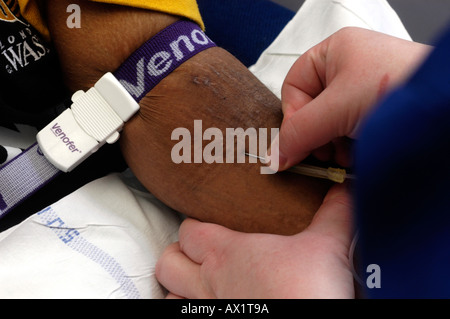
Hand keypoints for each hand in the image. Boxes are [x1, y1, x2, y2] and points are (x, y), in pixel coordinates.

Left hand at [156, 183, 353, 298]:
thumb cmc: (310, 290)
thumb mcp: (328, 245)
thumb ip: (334, 212)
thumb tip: (346, 188)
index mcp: (228, 252)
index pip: (189, 231)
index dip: (194, 226)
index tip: (208, 226)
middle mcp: (210, 282)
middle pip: (168, 262)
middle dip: (178, 255)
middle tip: (198, 255)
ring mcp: (208, 310)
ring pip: (170, 294)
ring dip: (179, 288)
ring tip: (200, 284)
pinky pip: (184, 316)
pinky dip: (190, 309)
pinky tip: (215, 305)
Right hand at [267, 27, 430, 169]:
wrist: (447, 108)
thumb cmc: (399, 88)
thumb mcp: (337, 110)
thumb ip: (300, 133)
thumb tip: (273, 157)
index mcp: (334, 51)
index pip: (294, 86)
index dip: (294, 116)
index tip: (300, 142)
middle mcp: (348, 67)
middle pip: (311, 107)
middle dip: (317, 134)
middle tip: (326, 152)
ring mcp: (365, 88)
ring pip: (330, 122)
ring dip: (333, 144)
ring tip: (348, 154)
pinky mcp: (378, 108)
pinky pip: (349, 129)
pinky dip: (350, 145)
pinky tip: (360, 153)